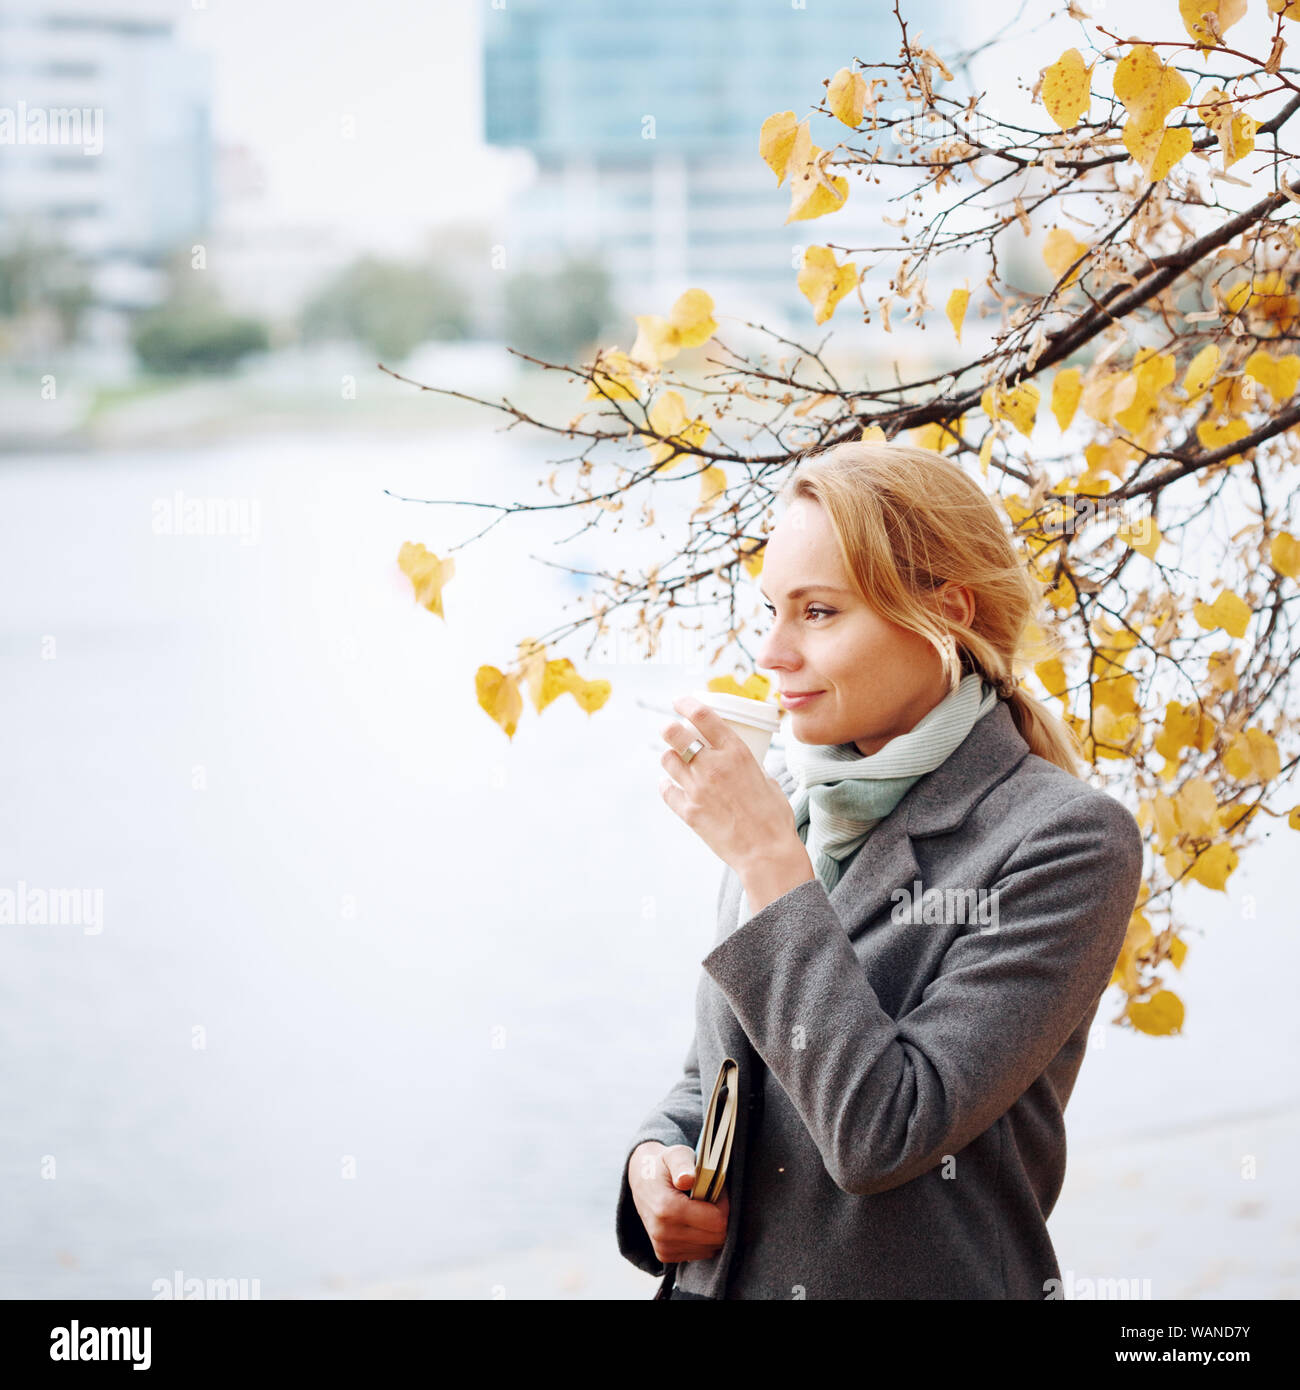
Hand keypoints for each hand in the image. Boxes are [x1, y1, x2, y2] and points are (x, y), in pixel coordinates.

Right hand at [628, 1142, 729, 1264]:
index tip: (716, 1188)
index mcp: (666, 1208)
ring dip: (712, 1228)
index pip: (717, 1220)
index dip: (723, 1203)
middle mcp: (663, 1233)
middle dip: (720, 1216)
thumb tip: (687, 1179)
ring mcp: (663, 1247)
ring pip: (711, 1247)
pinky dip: (704, 1238)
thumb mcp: (674, 1154)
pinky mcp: (665, 1255)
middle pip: (717, 1237)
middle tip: (711, 1198)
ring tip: (701, 1208)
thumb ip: (683, 1164)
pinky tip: (695, 1221)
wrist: (642, 1181)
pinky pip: (700, 1253)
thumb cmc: (664, 1166)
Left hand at [658, 695, 800, 876]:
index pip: (703, 715)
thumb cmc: (774, 817)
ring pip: (667, 760)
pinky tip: (671, 785)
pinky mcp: (689, 811)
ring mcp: (698, 788)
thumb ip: (748, 766)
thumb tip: (736, 763)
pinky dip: (667, 785)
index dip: (686, 703)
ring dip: (669, 757)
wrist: (767, 853)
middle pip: (675, 733)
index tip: (680, 701)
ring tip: (676, 760)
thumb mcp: (767, 780)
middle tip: (670, 730)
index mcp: (736, 752)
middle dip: (669, 728)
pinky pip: (666, 790)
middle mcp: (713, 765)